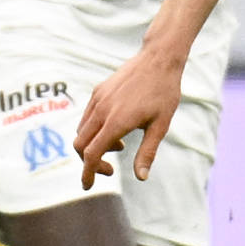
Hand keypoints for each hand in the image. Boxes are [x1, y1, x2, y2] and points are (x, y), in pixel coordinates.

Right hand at [73, 48, 182, 188]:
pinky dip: (94, 131)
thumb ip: (147, 152)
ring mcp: (97, 99)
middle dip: (89, 162)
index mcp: (116, 121)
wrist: (158, 59)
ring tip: (120, 146)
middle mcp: (102, 110)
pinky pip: (87, 117)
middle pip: (80, 145)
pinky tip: (116, 130)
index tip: (88, 186)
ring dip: (93, 145)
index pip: (92, 153)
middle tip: (110, 169)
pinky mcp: (98, 92)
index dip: (88, 172)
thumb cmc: (164, 93)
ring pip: (82, 131)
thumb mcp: (160, 126)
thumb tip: (141, 177)